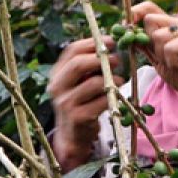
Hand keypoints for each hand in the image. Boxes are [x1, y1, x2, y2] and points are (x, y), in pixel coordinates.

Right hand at [47, 36, 125, 171]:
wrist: (72, 135)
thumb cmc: (80, 102)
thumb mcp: (78, 82)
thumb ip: (88, 65)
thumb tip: (109, 43)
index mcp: (57, 74)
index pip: (71, 50)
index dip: (93, 43)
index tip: (111, 41)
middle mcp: (57, 87)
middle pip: (78, 64)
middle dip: (101, 59)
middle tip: (117, 60)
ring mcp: (66, 103)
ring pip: (93, 83)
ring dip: (112, 79)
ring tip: (120, 80)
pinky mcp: (78, 117)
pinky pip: (101, 101)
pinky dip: (112, 96)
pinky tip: (116, 96)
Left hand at [130, 2, 177, 118]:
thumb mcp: (156, 58)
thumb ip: (144, 45)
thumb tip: (125, 32)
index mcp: (171, 24)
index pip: (149, 7)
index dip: (134, 13)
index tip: (125, 25)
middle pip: (149, 21)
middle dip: (149, 43)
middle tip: (164, 57)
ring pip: (157, 36)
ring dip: (162, 56)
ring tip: (176, 62)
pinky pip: (169, 48)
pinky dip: (172, 62)